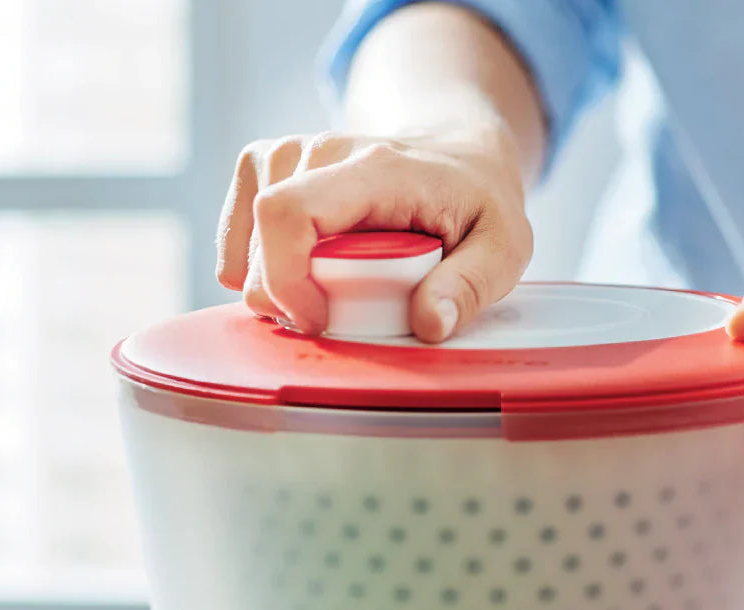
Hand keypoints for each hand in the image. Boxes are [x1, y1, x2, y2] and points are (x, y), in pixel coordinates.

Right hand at [215, 127, 531, 340]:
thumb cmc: (480, 205)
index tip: (320, 320)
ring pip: (246, 243)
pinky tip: (301, 277)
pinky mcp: (270, 164)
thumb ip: (470, 287)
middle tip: (345, 314)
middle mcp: (322, 150)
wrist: (461, 155)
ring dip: (279, 287)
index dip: (285, 280)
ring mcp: (290, 153)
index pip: (288, 213)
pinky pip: (238, 234)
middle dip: (291, 298)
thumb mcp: (504, 248)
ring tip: (333, 292)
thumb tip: (429, 325)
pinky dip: (257, 269)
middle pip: (263, 239)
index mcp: (376, 169)